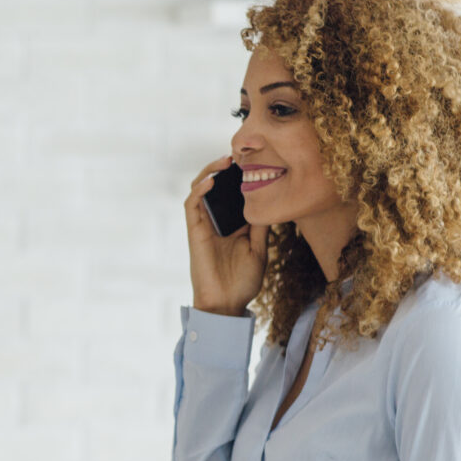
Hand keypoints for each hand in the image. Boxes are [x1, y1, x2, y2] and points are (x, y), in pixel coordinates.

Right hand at [185, 156, 267, 316]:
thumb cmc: (242, 281)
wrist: (226, 304)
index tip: (252, 161)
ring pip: (199, 190)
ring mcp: (203, 226)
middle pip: (214, 186)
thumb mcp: (259, 249)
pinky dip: (199, 191)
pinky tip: (211, 182)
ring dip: (209, 173)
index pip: (231, 193)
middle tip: (238, 156)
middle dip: (222, 168)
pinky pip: (191, 206)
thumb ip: (260, 226)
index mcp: (231, 224)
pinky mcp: (194, 232)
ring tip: (224, 162)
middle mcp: (215, 221)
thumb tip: (269, 202)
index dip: (237, 176)